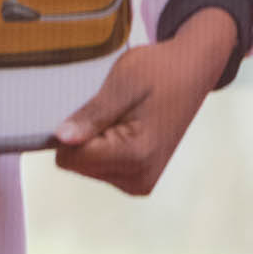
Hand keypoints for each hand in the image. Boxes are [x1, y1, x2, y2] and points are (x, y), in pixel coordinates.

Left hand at [53, 9, 235, 194]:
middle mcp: (140, 177)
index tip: (95, 107)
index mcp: (137, 155)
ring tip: (119, 117)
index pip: (71, 156)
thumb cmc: (157, 72)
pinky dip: (101, 146)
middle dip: (83, 135)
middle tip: (110, 110)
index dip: (72, 128)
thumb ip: (92, 114)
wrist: (191, 73)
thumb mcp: (122, 84)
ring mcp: (142, 182)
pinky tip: (122, 126)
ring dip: (93, 140)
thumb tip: (61, 138)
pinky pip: (98, 166)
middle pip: (75, 163)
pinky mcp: (139, 179)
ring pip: (84, 166)